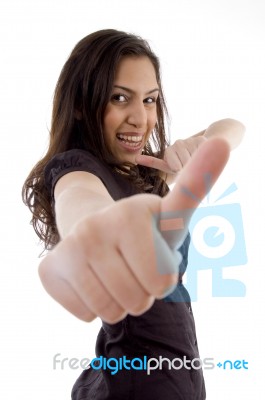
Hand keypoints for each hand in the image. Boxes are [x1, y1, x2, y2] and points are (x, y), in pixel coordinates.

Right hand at [39, 138, 228, 323]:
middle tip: (133, 268)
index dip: (168, 265)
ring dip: (120, 302)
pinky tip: (89, 280)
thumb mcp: (170, 218)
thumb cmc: (140, 234)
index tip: (201, 178)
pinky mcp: (49, 269)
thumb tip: (222, 142)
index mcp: (134, 213)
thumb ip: (196, 188)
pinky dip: (94, 306)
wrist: (92, 234)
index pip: (163, 273)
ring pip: (113, 310)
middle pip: (141, 298)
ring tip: (113, 274)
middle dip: (143, 292)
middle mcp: (97, 225)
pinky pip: (87, 313)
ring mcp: (71, 247)